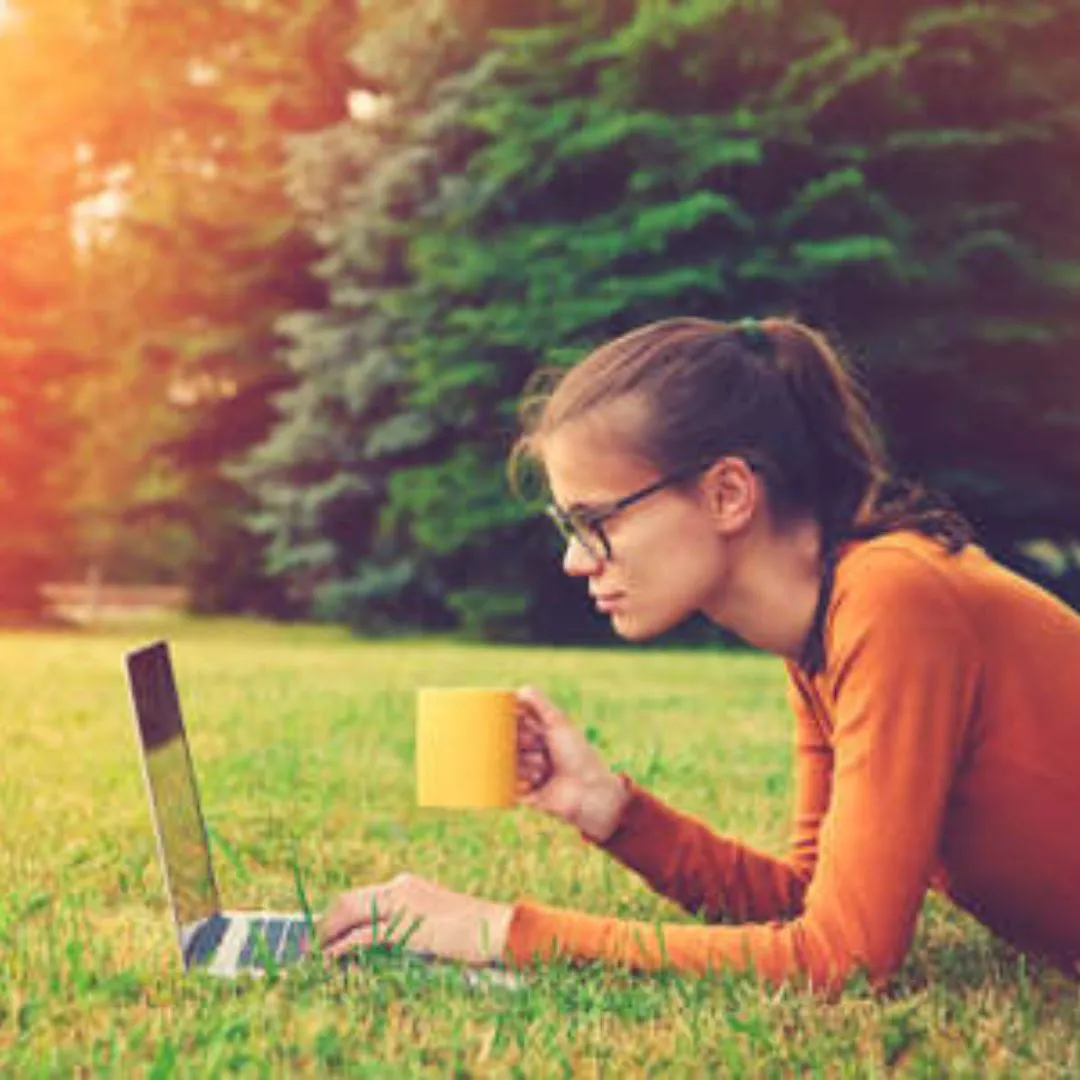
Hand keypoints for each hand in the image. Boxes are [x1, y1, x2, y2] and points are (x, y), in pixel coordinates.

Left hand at [317, 873, 513, 966]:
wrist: (496, 927)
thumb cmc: (470, 929)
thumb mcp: (432, 922)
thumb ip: (406, 925)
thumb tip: (378, 945)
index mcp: (405, 885)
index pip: (360, 897)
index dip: (336, 916)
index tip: (323, 935)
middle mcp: (399, 888)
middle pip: (347, 900)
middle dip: (325, 923)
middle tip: (311, 947)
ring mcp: (402, 905)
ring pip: (350, 912)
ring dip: (328, 935)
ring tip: (315, 955)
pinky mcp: (407, 927)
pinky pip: (364, 935)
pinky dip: (342, 947)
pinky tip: (331, 959)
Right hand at [515, 686, 630, 842]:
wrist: (587, 791)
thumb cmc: (576, 754)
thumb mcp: (558, 723)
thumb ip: (540, 704)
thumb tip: (519, 689)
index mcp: (540, 734)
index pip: (514, 722)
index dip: (516, 722)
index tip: (527, 723)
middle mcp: (532, 751)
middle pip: (509, 741)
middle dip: (524, 744)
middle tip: (542, 749)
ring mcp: (527, 772)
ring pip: (508, 763)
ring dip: (526, 765)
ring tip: (544, 771)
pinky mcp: (524, 794)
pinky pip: (507, 786)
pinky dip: (520, 784)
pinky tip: (535, 785)